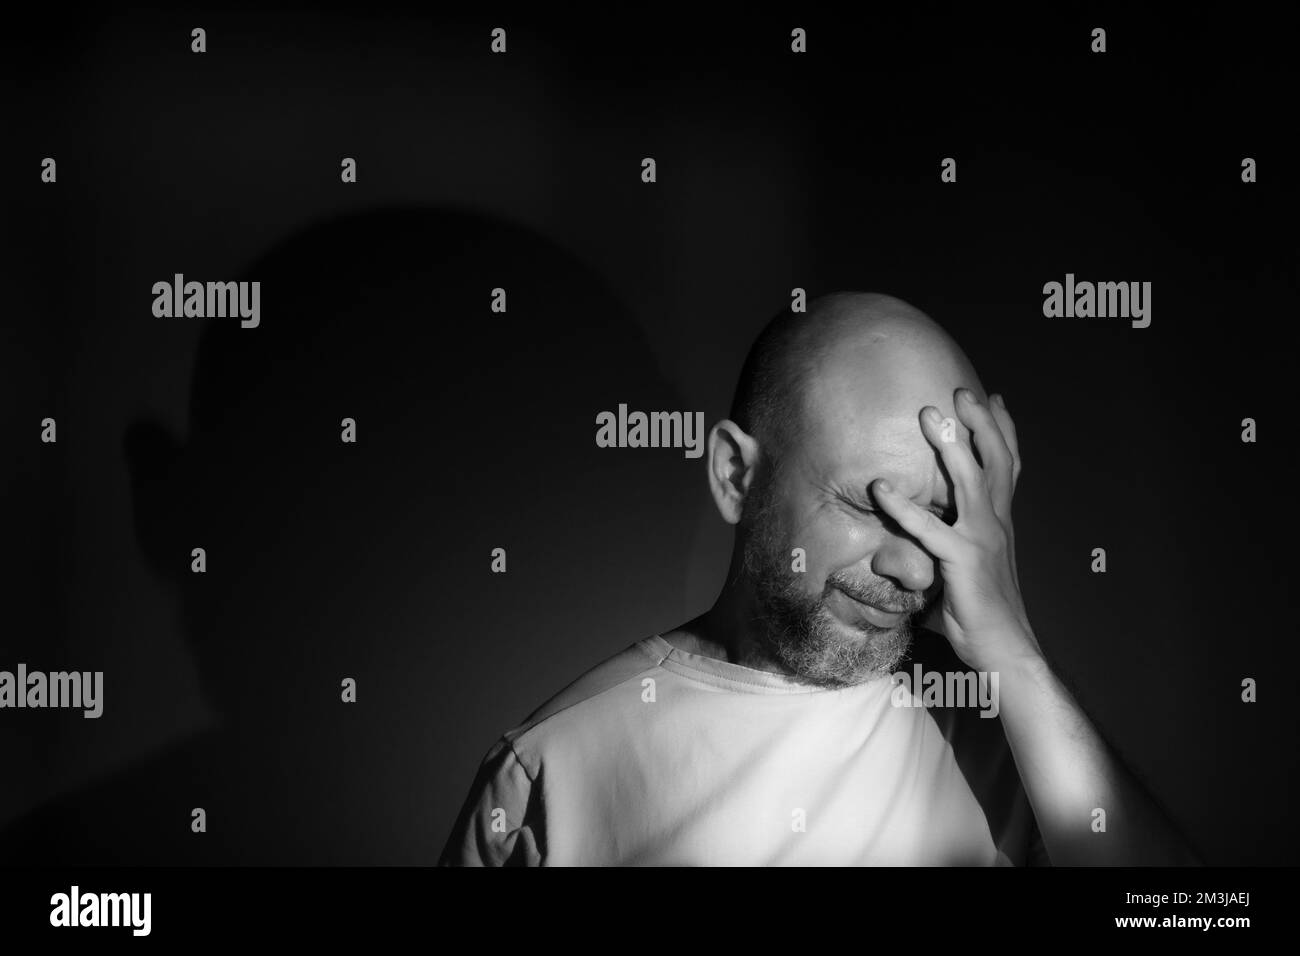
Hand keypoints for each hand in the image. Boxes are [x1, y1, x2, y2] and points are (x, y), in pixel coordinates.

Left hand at [871, 388, 1040, 671]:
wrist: (1009, 653)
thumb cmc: (982, 619)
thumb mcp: (961, 576)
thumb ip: (937, 558)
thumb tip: (901, 561)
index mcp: (1000, 524)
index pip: (1008, 467)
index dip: (1004, 432)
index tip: (995, 399)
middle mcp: (997, 524)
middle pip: (994, 460)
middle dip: (978, 422)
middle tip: (959, 389)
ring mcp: (983, 540)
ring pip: (970, 480)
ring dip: (950, 444)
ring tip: (929, 414)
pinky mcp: (963, 562)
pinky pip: (928, 529)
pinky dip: (902, 506)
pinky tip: (879, 488)